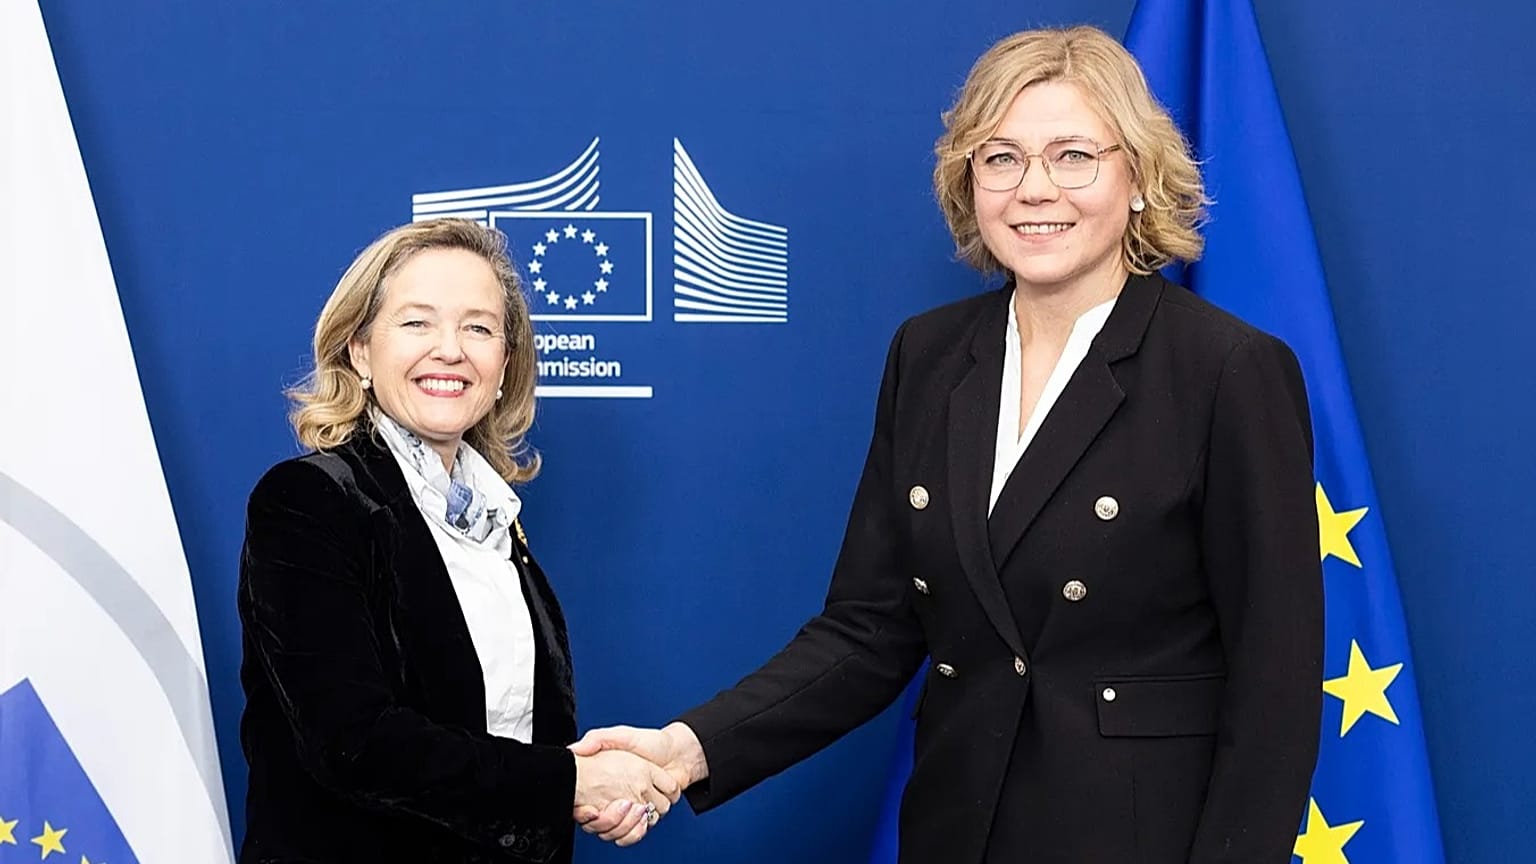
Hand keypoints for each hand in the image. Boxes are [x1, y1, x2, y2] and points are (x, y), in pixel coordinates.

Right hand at [570, 723, 707, 837]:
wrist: (679, 751)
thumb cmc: (651, 742)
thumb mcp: (620, 736)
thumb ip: (597, 739)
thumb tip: (574, 750)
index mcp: (612, 781)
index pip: (588, 807)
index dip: (585, 813)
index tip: (587, 809)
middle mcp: (622, 796)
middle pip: (605, 822)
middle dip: (607, 819)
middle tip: (608, 807)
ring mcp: (637, 807)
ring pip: (622, 828)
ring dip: (624, 822)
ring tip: (626, 806)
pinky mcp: (651, 814)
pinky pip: (640, 830)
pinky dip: (638, 829)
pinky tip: (638, 816)